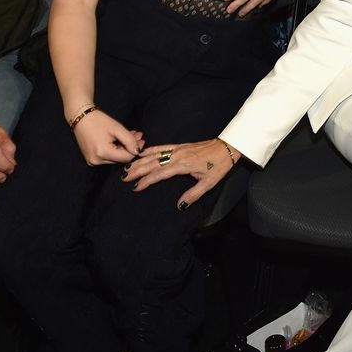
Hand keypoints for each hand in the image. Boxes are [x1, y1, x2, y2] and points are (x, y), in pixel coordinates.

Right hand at [71, 109, 142, 165]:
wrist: (80, 117)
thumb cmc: (98, 120)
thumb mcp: (117, 128)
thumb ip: (129, 140)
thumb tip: (138, 151)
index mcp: (102, 153)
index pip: (126, 157)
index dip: (136, 149)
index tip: (142, 140)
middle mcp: (96, 161)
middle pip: (120, 158)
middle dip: (130, 147)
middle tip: (137, 135)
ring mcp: (92, 161)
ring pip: (115, 158)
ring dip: (123, 147)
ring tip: (130, 135)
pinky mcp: (90, 159)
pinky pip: (107, 156)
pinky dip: (115, 149)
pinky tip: (119, 140)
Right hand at [123, 138, 241, 209]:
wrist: (227, 147)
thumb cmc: (219, 165)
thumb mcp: (209, 183)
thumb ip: (193, 194)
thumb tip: (179, 205)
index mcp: (183, 165)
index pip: (159, 174)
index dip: (146, 181)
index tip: (136, 187)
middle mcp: (177, 156)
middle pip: (153, 163)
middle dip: (137, 170)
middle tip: (124, 177)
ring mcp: (178, 149)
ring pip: (155, 154)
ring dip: (140, 160)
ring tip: (128, 166)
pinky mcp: (181, 146)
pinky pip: (163, 147)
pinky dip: (151, 149)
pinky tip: (143, 152)